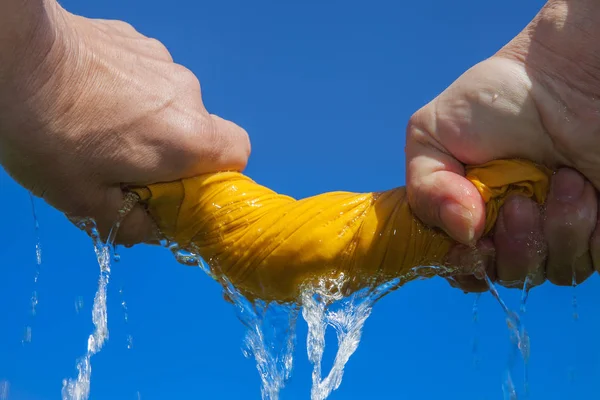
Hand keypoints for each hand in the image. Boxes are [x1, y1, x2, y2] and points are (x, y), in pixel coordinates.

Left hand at [0, 2, 249, 244]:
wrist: (12, 54)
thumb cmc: (48, 134)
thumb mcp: (83, 201)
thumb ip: (131, 225)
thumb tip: (154, 230)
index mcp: (187, 140)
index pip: (237, 157)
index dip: (216, 177)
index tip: (180, 188)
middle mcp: (188, 96)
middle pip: (201, 131)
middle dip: (175, 152)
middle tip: (127, 163)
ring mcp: (164, 62)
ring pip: (172, 103)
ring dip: (150, 120)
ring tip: (99, 124)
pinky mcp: (137, 41)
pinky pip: (148, 76)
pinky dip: (132, 91)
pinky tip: (92, 93)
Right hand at [406, 0, 599, 285]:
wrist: (561, 74)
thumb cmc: (494, 98)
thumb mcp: (430, 134)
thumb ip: (423, 187)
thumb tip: (463, 233)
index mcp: (469, 212)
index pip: (462, 264)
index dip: (464, 264)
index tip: (471, 239)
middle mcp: (512, 225)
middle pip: (505, 275)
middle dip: (511, 248)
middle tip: (518, 203)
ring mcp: (557, 229)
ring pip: (548, 271)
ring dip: (549, 232)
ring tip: (561, 180)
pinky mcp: (597, 230)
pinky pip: (588, 259)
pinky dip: (582, 228)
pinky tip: (580, 186)